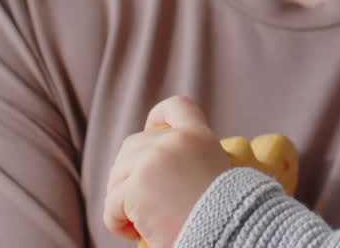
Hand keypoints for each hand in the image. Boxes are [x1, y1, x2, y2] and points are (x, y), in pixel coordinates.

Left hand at [103, 96, 231, 247]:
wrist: (227, 232)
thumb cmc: (222, 216)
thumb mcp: (214, 175)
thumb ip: (190, 161)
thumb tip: (156, 172)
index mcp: (200, 137)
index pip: (177, 106)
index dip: (157, 117)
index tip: (150, 133)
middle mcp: (176, 141)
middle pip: (133, 145)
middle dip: (129, 173)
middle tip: (140, 202)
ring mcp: (154, 160)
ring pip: (117, 175)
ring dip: (121, 199)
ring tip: (138, 222)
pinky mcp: (136, 186)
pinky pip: (111, 204)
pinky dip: (116, 221)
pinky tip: (133, 232)